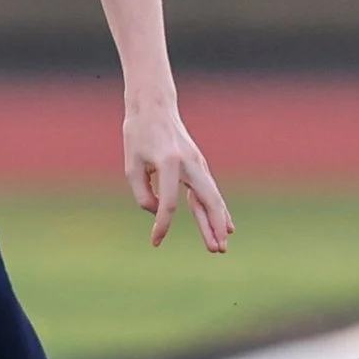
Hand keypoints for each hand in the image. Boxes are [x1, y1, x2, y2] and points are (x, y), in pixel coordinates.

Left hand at [123, 101, 232, 251]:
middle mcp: (189, 163)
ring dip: (218, 223)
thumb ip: (143, 194)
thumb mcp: (131, 166)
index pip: (169, 202)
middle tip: (216, 250)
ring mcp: (198, 164)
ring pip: (212, 198)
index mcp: (169, 162)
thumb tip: (159, 213)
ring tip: (221, 246)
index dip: (163, 225)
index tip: (155, 241)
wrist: (154, 107)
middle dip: (212, 227)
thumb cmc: (138, 135)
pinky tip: (227, 226)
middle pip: (206, 200)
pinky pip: (210, 192)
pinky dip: (219, 210)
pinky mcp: (199, 166)